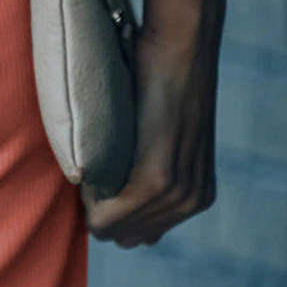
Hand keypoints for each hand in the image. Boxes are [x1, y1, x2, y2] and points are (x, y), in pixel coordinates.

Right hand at [82, 28, 219, 247]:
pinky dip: (91, 198)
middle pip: (130, 237)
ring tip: (90, 163)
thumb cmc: (163, 79)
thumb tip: (116, 181)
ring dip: (94, 204)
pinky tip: (88, 166)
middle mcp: (192, 201)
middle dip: (104, 213)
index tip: (100, 179)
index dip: (114, 212)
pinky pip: (108, 214)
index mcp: (198, 195)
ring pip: (116, 230)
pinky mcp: (157, 178)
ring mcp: (177, 192)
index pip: (142, 233)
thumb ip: (154, 162)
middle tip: (93, 171)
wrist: (181, 48)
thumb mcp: (167, 132)